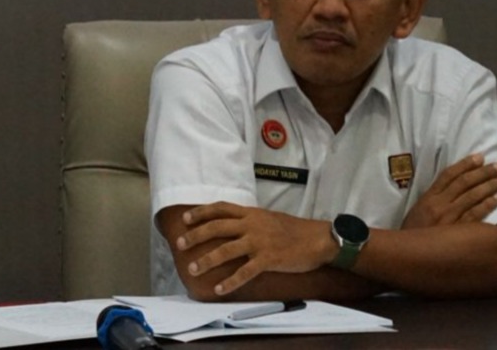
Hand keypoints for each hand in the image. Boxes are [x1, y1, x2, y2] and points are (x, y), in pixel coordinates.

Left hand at [176, 203, 332, 295]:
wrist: (318, 239)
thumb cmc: (293, 229)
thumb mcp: (268, 217)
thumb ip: (249, 220)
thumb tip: (229, 224)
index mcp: (251, 213)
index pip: (220, 208)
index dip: (201, 212)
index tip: (184, 219)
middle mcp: (252, 225)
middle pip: (216, 227)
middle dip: (195, 235)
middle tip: (179, 244)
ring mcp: (259, 242)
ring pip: (226, 250)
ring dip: (206, 260)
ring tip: (192, 268)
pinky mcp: (268, 259)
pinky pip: (244, 272)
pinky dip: (230, 281)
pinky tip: (219, 289)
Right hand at [402, 154, 496, 228]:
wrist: (407, 256)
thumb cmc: (413, 235)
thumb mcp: (418, 213)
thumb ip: (432, 201)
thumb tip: (451, 189)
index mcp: (428, 198)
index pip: (448, 175)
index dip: (465, 164)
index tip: (479, 157)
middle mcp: (439, 205)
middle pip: (464, 183)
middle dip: (483, 172)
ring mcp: (449, 218)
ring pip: (472, 196)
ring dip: (490, 186)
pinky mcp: (458, 232)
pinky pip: (476, 216)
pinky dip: (487, 205)